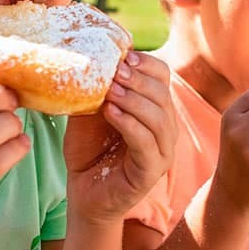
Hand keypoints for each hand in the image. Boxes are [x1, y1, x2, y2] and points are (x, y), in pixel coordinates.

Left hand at [64, 52, 175, 223]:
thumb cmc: (88, 151)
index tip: (123, 56)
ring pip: (159, 118)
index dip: (146, 64)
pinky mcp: (150, 172)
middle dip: (138, 80)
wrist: (83, 193)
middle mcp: (165, 129)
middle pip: (163, 94)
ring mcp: (162, 152)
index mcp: (155, 109)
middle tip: (114, 72)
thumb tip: (94, 57)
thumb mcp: (90, 112)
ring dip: (134, 100)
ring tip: (110, 91)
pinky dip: (129, 123)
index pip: (162, 77)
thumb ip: (97, 90)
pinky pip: (146, 143)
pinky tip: (110, 113)